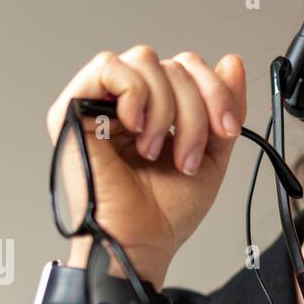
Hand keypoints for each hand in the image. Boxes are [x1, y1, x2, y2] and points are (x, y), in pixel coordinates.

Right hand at [45, 46, 247, 290]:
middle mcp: (126, 102)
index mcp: (155, 109)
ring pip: (144, 60)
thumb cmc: (165, 212)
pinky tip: (136, 128)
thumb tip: (231, 63)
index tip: (226, 130)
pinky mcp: (72, 109)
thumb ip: (224, 109)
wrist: (142, 242)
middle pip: (171, 64)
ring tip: (156, 150)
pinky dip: (134, 93)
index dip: (214, 91)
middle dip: (194, 111)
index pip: (186, 67)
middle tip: (187, 156)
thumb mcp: (211, 155)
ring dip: (165, 109)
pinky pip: (108, 67)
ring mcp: (99, 102)